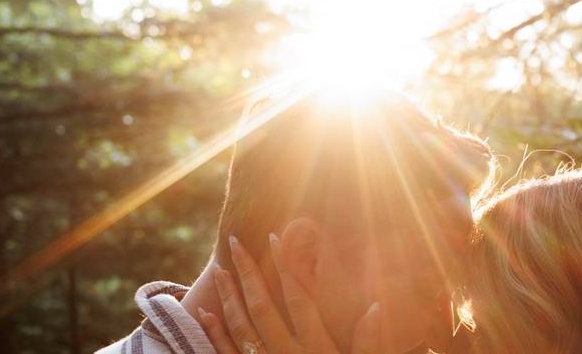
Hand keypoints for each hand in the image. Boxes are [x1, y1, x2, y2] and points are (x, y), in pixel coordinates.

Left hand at [196, 235, 380, 353]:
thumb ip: (370, 341)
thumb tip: (376, 306)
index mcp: (315, 348)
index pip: (298, 297)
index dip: (286, 266)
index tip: (274, 238)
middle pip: (263, 307)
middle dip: (247, 273)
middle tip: (234, 243)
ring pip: (241, 328)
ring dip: (228, 298)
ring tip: (220, 270)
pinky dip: (214, 333)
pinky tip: (206, 313)